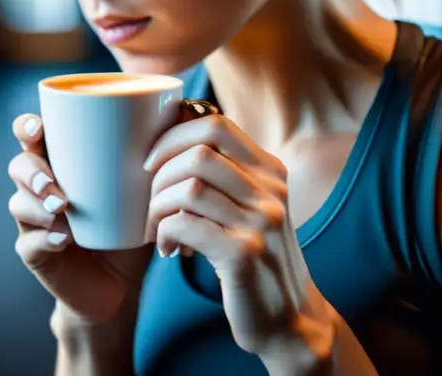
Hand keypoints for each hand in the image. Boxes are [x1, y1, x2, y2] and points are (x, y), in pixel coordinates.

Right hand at [7, 113, 153, 325]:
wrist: (120, 285)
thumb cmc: (130, 225)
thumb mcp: (144, 188)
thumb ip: (156, 152)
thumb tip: (184, 109)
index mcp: (61, 163)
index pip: (31, 135)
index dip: (28, 127)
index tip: (40, 128)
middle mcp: (40, 187)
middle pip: (18, 165)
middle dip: (31, 169)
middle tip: (54, 183)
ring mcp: (34, 221)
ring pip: (17, 203)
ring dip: (37, 203)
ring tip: (62, 207)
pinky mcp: (35, 253)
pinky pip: (29, 242)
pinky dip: (44, 238)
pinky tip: (63, 238)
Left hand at [143, 109, 333, 368]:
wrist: (289, 320)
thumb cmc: (255, 257)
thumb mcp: (250, 206)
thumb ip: (224, 172)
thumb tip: (173, 121)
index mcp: (270, 171)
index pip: (216, 125)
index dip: (174, 135)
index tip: (152, 160)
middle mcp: (271, 191)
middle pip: (199, 152)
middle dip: (161, 172)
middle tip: (152, 199)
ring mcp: (261, 222)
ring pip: (189, 188)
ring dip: (159, 207)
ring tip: (158, 227)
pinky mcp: (245, 254)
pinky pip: (185, 225)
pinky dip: (164, 234)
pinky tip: (168, 250)